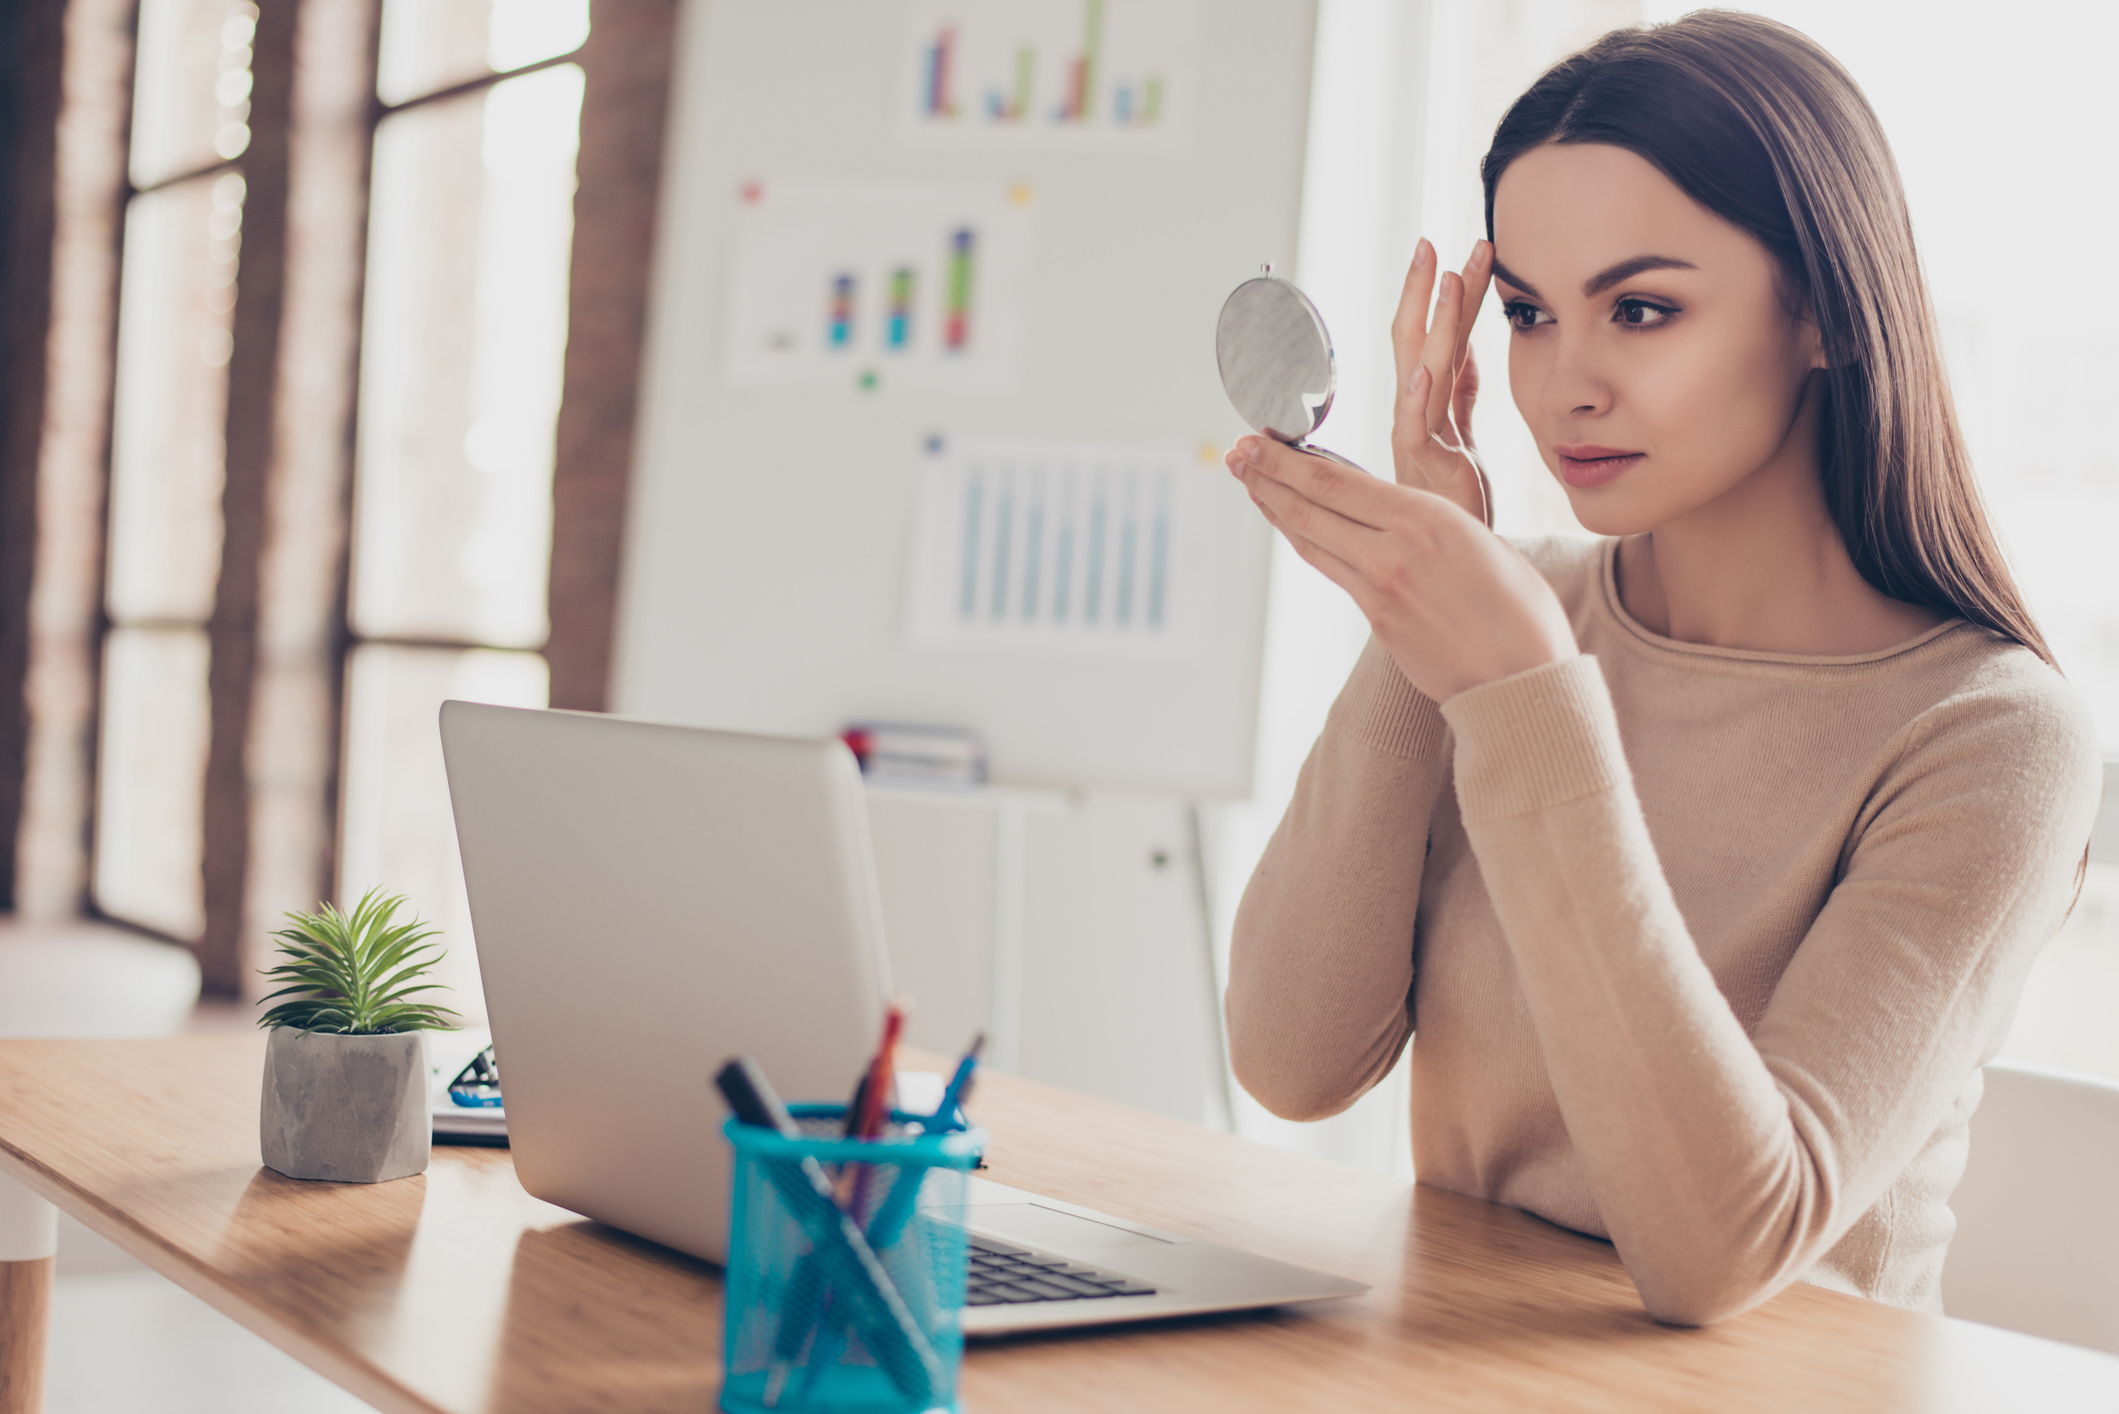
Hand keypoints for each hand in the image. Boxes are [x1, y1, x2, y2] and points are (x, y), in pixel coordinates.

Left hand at [1226, 435, 1575, 702]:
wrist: (1523, 680)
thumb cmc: (1521, 608)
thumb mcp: (1481, 540)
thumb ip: (1429, 522)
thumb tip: (1391, 517)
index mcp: (1427, 519)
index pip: (1338, 482)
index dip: (1289, 461)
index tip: (1261, 440)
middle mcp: (1394, 552)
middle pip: (1312, 506)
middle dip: (1266, 476)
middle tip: (1236, 451)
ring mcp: (1379, 590)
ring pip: (1312, 540)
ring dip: (1275, 508)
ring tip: (1249, 482)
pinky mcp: (1377, 621)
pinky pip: (1332, 571)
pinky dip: (1307, 543)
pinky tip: (1293, 527)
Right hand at [1392, 239, 1493, 526]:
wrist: (1455, 570)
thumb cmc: (1455, 507)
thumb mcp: (1464, 438)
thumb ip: (1461, 395)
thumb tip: (1463, 350)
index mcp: (1426, 408)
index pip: (1434, 338)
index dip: (1445, 295)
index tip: (1458, 250)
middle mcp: (1414, 419)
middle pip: (1412, 343)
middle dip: (1420, 291)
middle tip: (1428, 241)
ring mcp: (1418, 443)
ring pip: (1419, 372)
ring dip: (1431, 321)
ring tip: (1442, 275)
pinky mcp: (1427, 472)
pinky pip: (1418, 430)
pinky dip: (1417, 396)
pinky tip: (1424, 366)